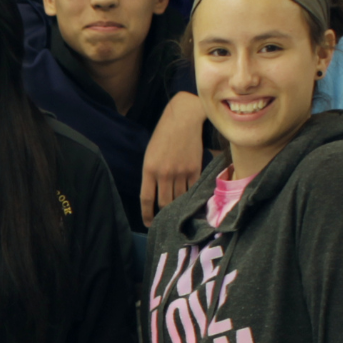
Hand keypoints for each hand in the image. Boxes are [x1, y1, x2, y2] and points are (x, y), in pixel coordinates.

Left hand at [140, 93, 208, 224]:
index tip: (148, 223)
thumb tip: (155, 195)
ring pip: (179, 199)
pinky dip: (190, 198)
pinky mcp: (195, 169)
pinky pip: (192, 190)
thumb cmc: (163, 135)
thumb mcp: (150, 154)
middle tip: (164, 220)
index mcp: (149, 169)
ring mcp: (181, 172)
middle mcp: (165, 173)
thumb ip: (151, 174)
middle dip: (163, 214)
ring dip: (178, 207)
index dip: (147, 214)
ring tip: (177, 213)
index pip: (146, 199)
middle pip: (164, 203)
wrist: (184, 119)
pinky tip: (190, 202)